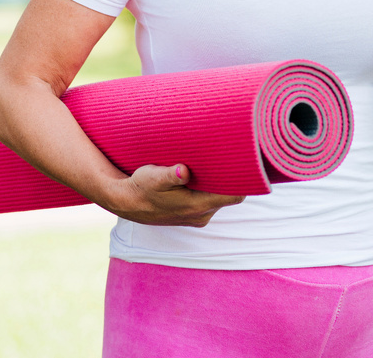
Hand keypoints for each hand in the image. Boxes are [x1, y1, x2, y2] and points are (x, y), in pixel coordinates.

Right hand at [104, 163, 244, 226]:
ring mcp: (196, 217)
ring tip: (217, 163)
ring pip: (219, 198)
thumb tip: (183, 171)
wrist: (125, 202)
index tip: (247, 163)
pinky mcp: (190, 214)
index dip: (245, 181)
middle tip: (232, 157)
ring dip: (219, 183)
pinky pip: (209, 200)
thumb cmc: (141, 187)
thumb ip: (170, 175)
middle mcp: (201, 215)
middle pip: (230, 196)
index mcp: (198, 206)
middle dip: (232, 179)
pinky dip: (210, 189)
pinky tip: (205, 175)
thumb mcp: (153, 177)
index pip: (235, 196)